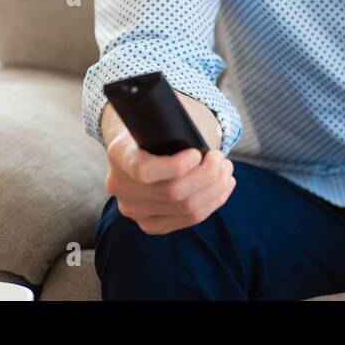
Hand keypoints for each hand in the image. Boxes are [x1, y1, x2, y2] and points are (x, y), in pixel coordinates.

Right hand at [104, 129, 235, 234]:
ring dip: (214, 189)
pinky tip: (223, 188)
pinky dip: (211, 203)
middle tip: (221, 159)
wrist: (142, 149)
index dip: (176, 166)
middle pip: (171, 193)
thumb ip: (170, 124)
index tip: (197, 153)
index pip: (144, 170)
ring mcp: (133, 210)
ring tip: (225, 170)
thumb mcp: (157, 120)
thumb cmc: (156, 130)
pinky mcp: (150, 224)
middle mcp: (120, 187)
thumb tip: (197, 137)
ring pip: (184, 209)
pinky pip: (187, 220)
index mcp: (118, 155)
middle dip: (207, 176)